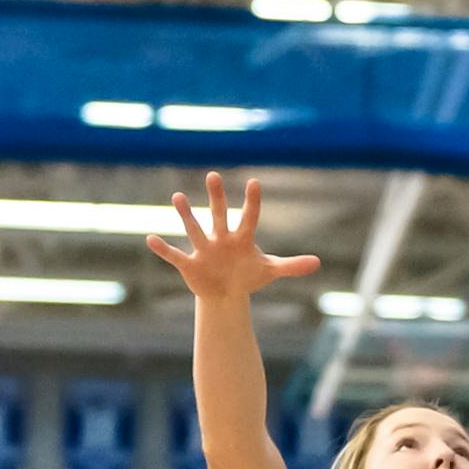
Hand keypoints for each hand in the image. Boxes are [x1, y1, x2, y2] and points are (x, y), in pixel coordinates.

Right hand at [146, 173, 317, 300]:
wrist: (226, 294)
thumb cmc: (248, 276)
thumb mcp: (270, 271)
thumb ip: (292, 265)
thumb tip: (318, 262)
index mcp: (242, 239)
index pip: (250, 217)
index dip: (252, 202)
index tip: (254, 182)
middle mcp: (221, 239)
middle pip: (220, 215)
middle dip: (217, 197)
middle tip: (214, 175)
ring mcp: (204, 250)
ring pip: (195, 229)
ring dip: (186, 215)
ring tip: (178, 196)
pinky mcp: (190, 265)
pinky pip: (175, 255)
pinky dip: (163, 249)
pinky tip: (151, 238)